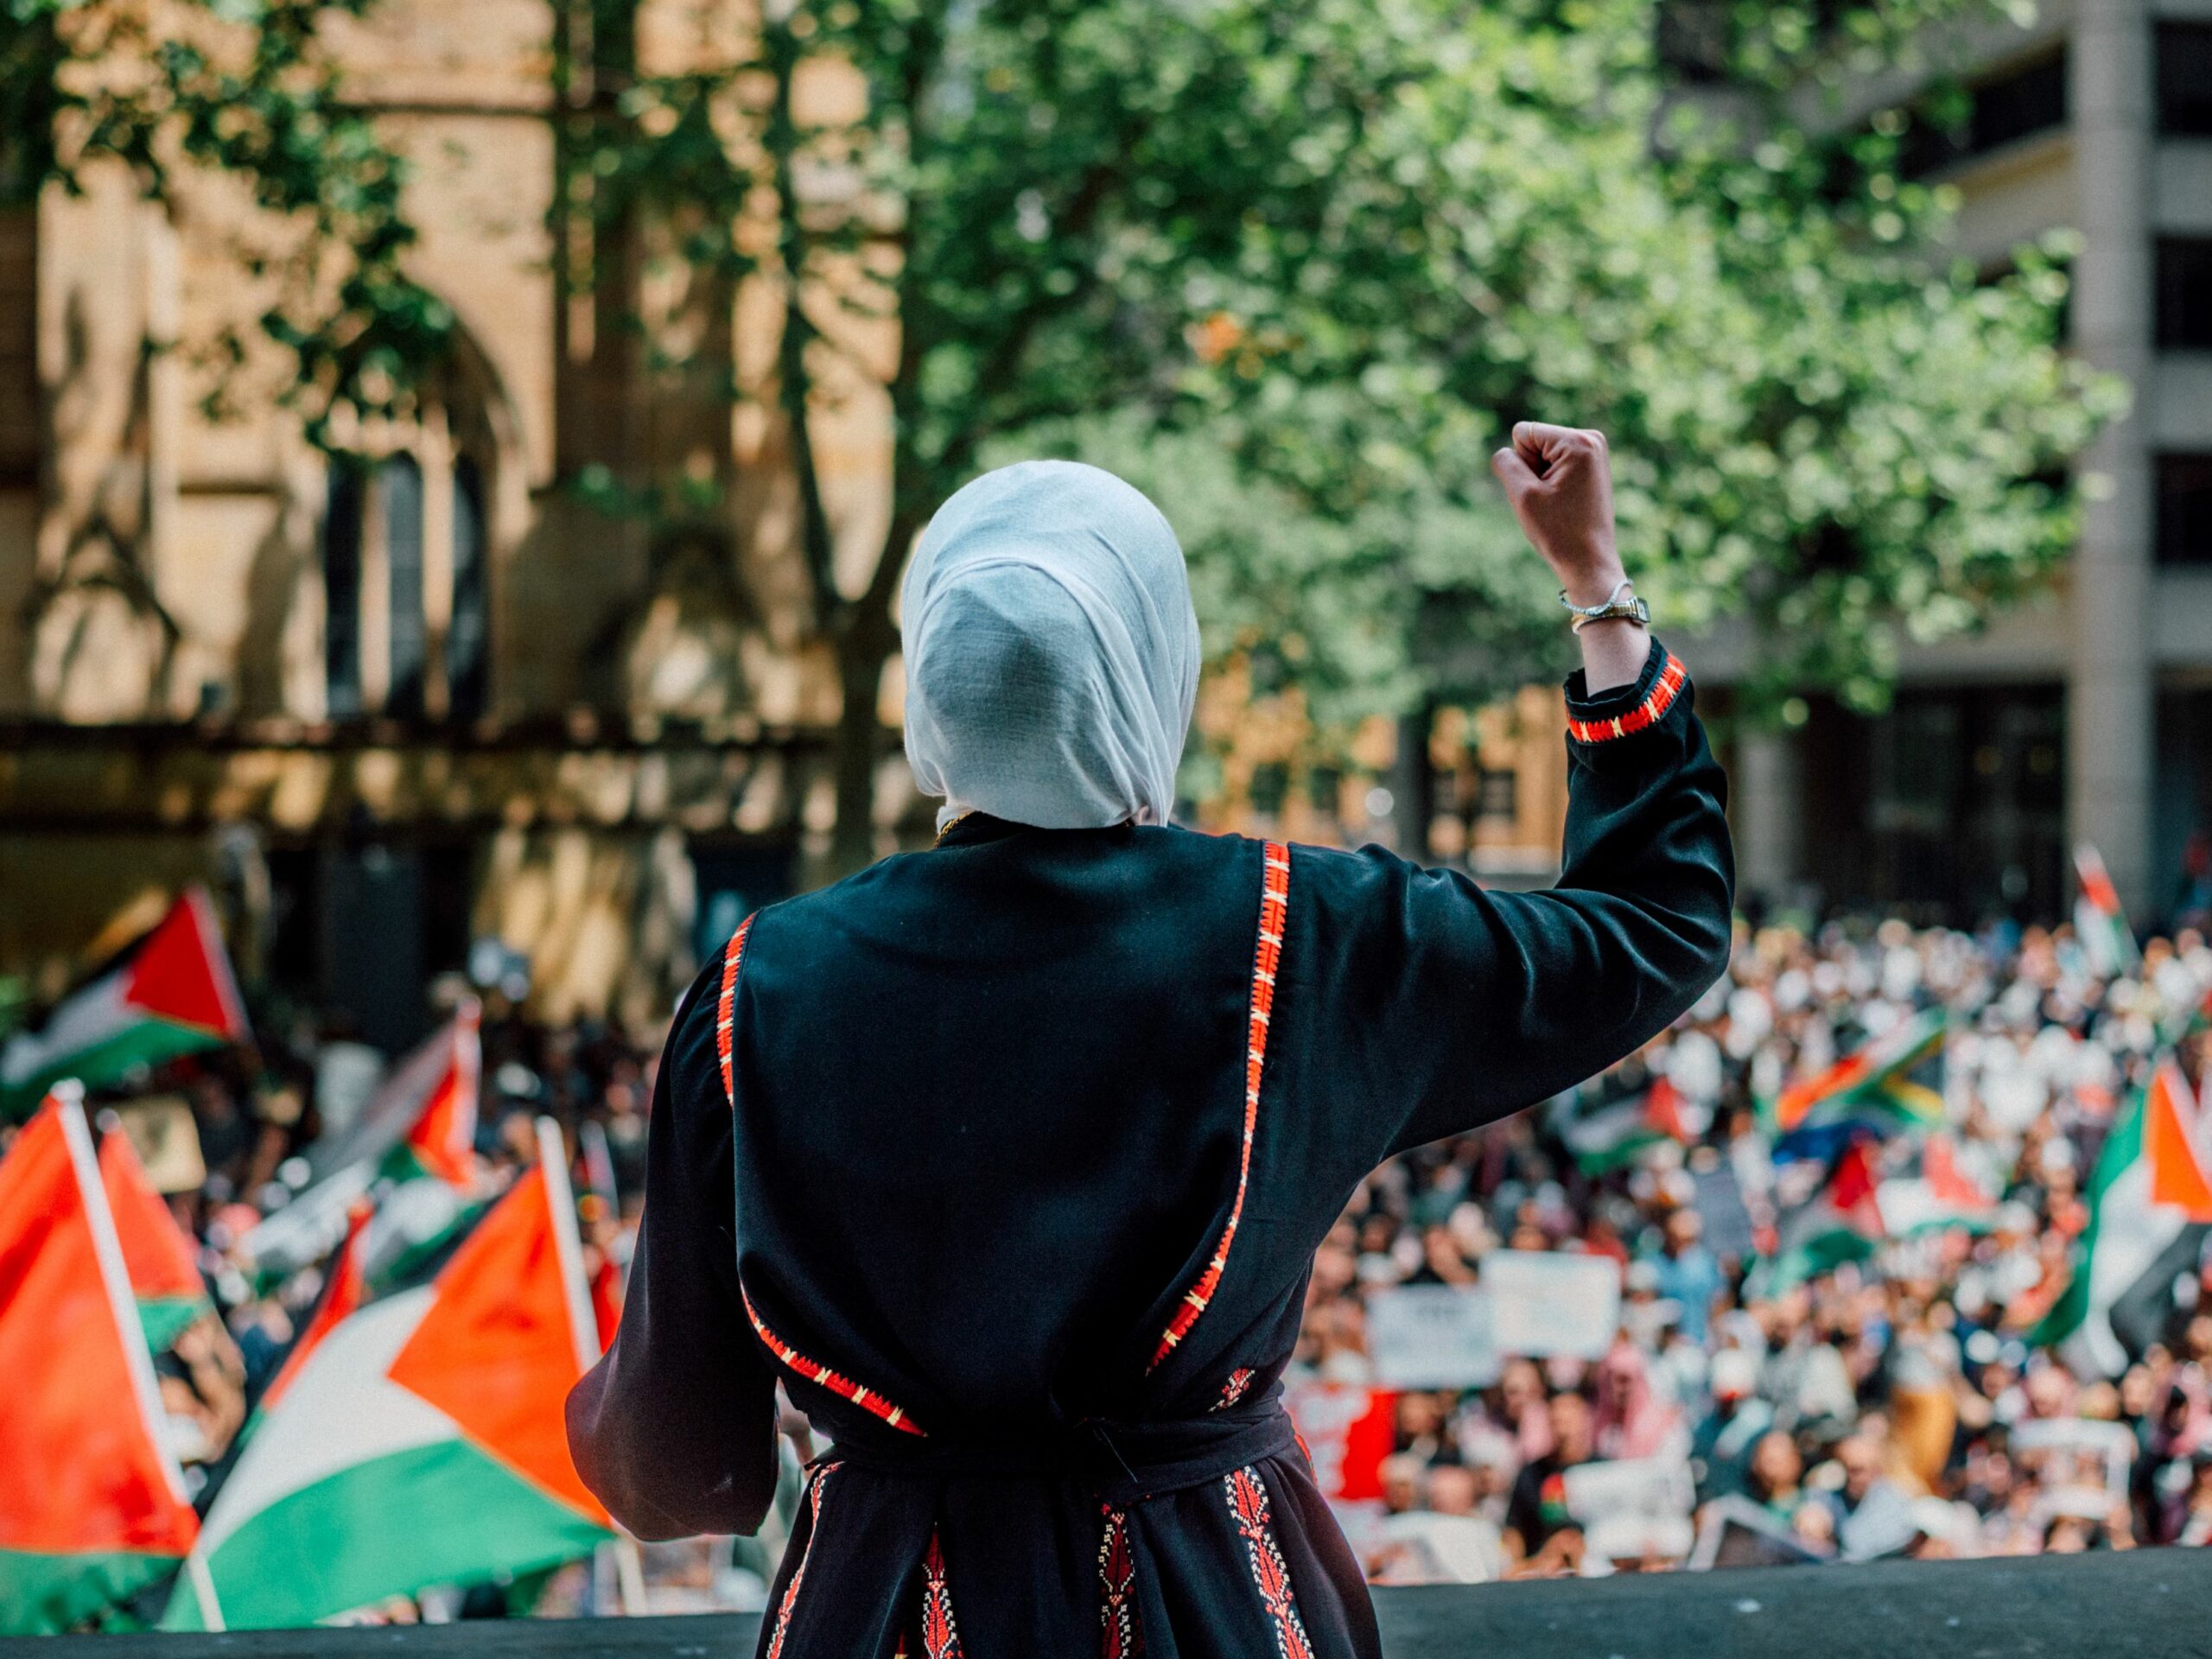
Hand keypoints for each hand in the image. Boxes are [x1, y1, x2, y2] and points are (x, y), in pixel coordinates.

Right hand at [1490, 422, 1625, 605]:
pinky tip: (1565, 503)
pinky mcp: (1593, 465)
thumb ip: (1506, 462)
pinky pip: (1556, 464)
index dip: (1522, 464)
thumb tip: (1508, 452)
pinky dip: (1553, 482)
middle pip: (1535, 442)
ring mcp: (1596, 452)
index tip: (1543, 490)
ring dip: (1542, 479)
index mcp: (1578, 441)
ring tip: (1559, 503)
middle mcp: (1592, 439)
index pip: (1523, 434)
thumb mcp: (1522, 495)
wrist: (1589, 562)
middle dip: (1533, 470)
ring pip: (1544, 454)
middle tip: (1551, 500)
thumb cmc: (1558, 531)